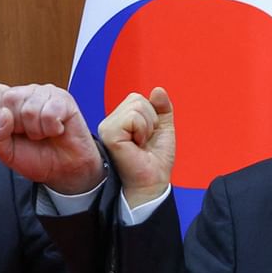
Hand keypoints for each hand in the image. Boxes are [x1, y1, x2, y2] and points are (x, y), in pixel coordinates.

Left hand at [0, 83, 105, 193]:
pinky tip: (56, 130)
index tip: (11, 130)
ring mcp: (45, 93)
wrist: (63, 170)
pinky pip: (50, 113)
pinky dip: (52, 129)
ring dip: (37, 130)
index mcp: (8, 101)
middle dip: (19, 126)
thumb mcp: (5, 152)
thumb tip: (3, 113)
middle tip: (30, 134)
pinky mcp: (64, 100)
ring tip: (43, 133)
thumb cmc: (35, 157)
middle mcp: (26, 93)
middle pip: (10, 99)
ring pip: (30, 108)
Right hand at [98, 87, 174, 207]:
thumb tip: (158, 90)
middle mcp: (110, 122)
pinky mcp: (109, 134)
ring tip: (141, 144)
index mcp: (120, 120)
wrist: (152, 183)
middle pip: (137, 99)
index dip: (152, 115)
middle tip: (145, 141)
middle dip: (151, 120)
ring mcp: (107, 128)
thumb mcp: (163, 128)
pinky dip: (142, 130)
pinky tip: (137, 145)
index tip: (148, 136)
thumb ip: (162, 107)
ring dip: (147, 127)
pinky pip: (132, 117)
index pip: (137, 98)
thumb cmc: (154, 162)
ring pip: (136, 106)